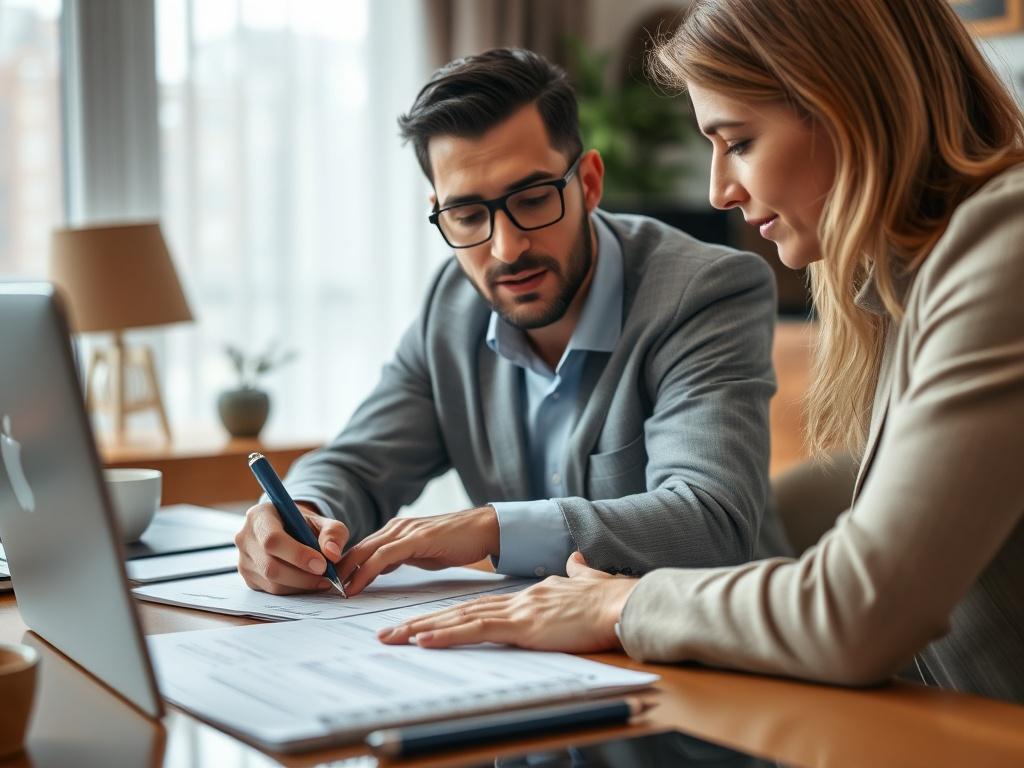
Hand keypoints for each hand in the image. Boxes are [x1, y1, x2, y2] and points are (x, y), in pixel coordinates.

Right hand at [235, 501, 348, 594]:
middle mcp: (245, 538)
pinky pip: (272, 590)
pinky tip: (309, 582)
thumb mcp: (322, 520)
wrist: (288, 529)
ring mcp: (243, 560)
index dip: (297, 555)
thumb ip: (332, 533)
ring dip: (301, 585)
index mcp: (259, 516)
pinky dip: (294, 590)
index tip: (322, 564)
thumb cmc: (304, 523)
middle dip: (302, 576)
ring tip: (322, 580)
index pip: (272, 540)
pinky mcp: (249, 577)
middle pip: (270, 566)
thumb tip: (333, 554)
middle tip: (327, 577)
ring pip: (272, 582)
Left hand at [337, 506, 499, 595]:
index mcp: (397, 531)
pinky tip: (356, 585)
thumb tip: (381, 568)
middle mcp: (397, 527)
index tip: (331, 585)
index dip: (344, 566)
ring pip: (366, 551)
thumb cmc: (457, 542)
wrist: (484, 528)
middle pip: (358, 548)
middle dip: (338, 569)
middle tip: (322, 590)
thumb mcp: (422, 552)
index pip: (362, 548)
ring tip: (333, 591)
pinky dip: (366, 571)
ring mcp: (406, 531)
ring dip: (347, 572)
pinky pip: (384, 556)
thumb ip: (401, 557)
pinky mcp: (417, 538)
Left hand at [377, 552, 639, 651]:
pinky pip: (476, 630)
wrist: (624, 603)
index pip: (479, 605)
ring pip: (459, 619)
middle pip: (459, 610)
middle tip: (388, 631)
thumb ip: (577, 573)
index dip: (448, 613)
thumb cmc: (611, 601)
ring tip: (392, 637)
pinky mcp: (523, 626)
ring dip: (422, 628)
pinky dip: (447, 634)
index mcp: (528, 596)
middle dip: (421, 621)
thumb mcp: (588, 583)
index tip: (424, 622)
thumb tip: (575, 561)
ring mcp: (518, 611)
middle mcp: (516, 600)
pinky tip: (423, 639)